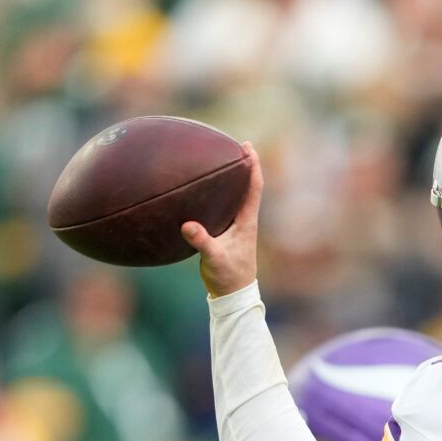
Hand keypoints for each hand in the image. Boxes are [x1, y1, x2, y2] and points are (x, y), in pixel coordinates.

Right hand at [182, 142, 261, 297]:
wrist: (232, 295)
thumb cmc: (228, 277)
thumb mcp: (214, 259)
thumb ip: (203, 242)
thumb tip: (188, 226)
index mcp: (246, 221)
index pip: (253, 188)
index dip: (252, 166)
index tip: (247, 147)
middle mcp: (244, 220)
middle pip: (246, 187)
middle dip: (242, 166)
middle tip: (235, 145)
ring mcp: (235, 227)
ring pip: (235, 196)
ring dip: (231, 179)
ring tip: (221, 161)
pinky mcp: (226, 234)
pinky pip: (223, 207)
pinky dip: (217, 195)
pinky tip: (205, 191)